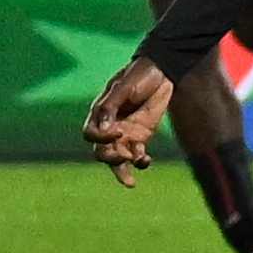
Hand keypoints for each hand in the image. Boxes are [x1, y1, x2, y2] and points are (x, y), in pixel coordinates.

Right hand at [81, 57, 178, 178]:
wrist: (162, 72)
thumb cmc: (139, 74)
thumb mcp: (124, 86)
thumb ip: (111, 106)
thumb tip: (102, 128)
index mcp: (100, 112)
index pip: (90, 134)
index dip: (101, 138)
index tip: (118, 132)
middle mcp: (110, 126)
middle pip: (101, 152)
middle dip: (110, 159)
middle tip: (125, 157)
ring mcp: (125, 133)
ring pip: (117, 159)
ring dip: (122, 170)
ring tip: (130, 181)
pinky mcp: (141, 137)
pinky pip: (136, 156)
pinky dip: (140, 162)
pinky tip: (146, 160)